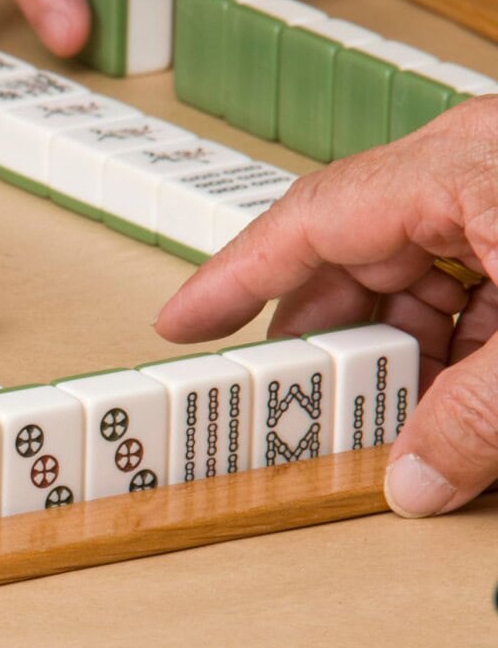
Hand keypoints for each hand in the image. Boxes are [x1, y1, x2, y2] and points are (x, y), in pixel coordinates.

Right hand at [154, 96, 497, 517]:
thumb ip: (477, 416)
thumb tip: (415, 479)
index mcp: (456, 168)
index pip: (307, 221)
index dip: (231, 278)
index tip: (181, 323)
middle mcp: (466, 172)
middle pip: (350, 260)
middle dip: (325, 345)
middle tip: (290, 410)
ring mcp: (496, 198)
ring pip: (406, 280)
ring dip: (396, 358)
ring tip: (382, 421)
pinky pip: (461, 288)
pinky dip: (450, 349)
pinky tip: (452, 399)